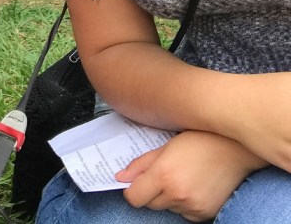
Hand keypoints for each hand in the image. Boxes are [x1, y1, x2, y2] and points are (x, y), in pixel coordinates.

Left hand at [117, 130, 266, 221]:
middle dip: (150, 191)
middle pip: (149, 204)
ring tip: (182, 177)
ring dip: (168, 197)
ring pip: (167, 208)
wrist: (234, 149)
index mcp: (164, 175)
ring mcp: (193, 206)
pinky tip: (192, 186)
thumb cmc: (199, 141)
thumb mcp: (164, 147)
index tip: (135, 182)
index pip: (134, 197)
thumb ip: (140, 165)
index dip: (131, 189)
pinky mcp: (205, 213)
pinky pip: (184, 213)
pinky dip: (184, 204)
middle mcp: (178, 194)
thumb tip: (120, 177)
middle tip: (163, 173)